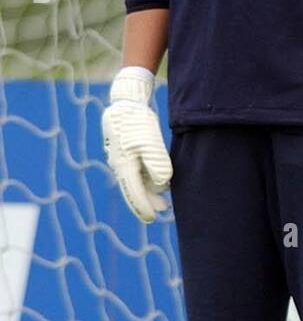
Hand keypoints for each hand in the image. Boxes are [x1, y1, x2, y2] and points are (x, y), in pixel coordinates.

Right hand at [102, 68, 171, 223]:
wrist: (126, 102)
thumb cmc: (138, 122)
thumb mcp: (151, 143)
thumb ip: (157, 165)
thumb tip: (162, 184)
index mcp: (124, 166)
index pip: (134, 193)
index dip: (144, 207)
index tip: (152, 218)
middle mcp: (121, 165)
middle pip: (135, 189)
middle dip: (147, 201)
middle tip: (162, 211)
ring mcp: (123, 158)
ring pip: (136, 180)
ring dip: (149, 191)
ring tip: (163, 201)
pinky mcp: (127, 151)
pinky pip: (137, 171)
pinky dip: (147, 179)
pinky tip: (158, 182)